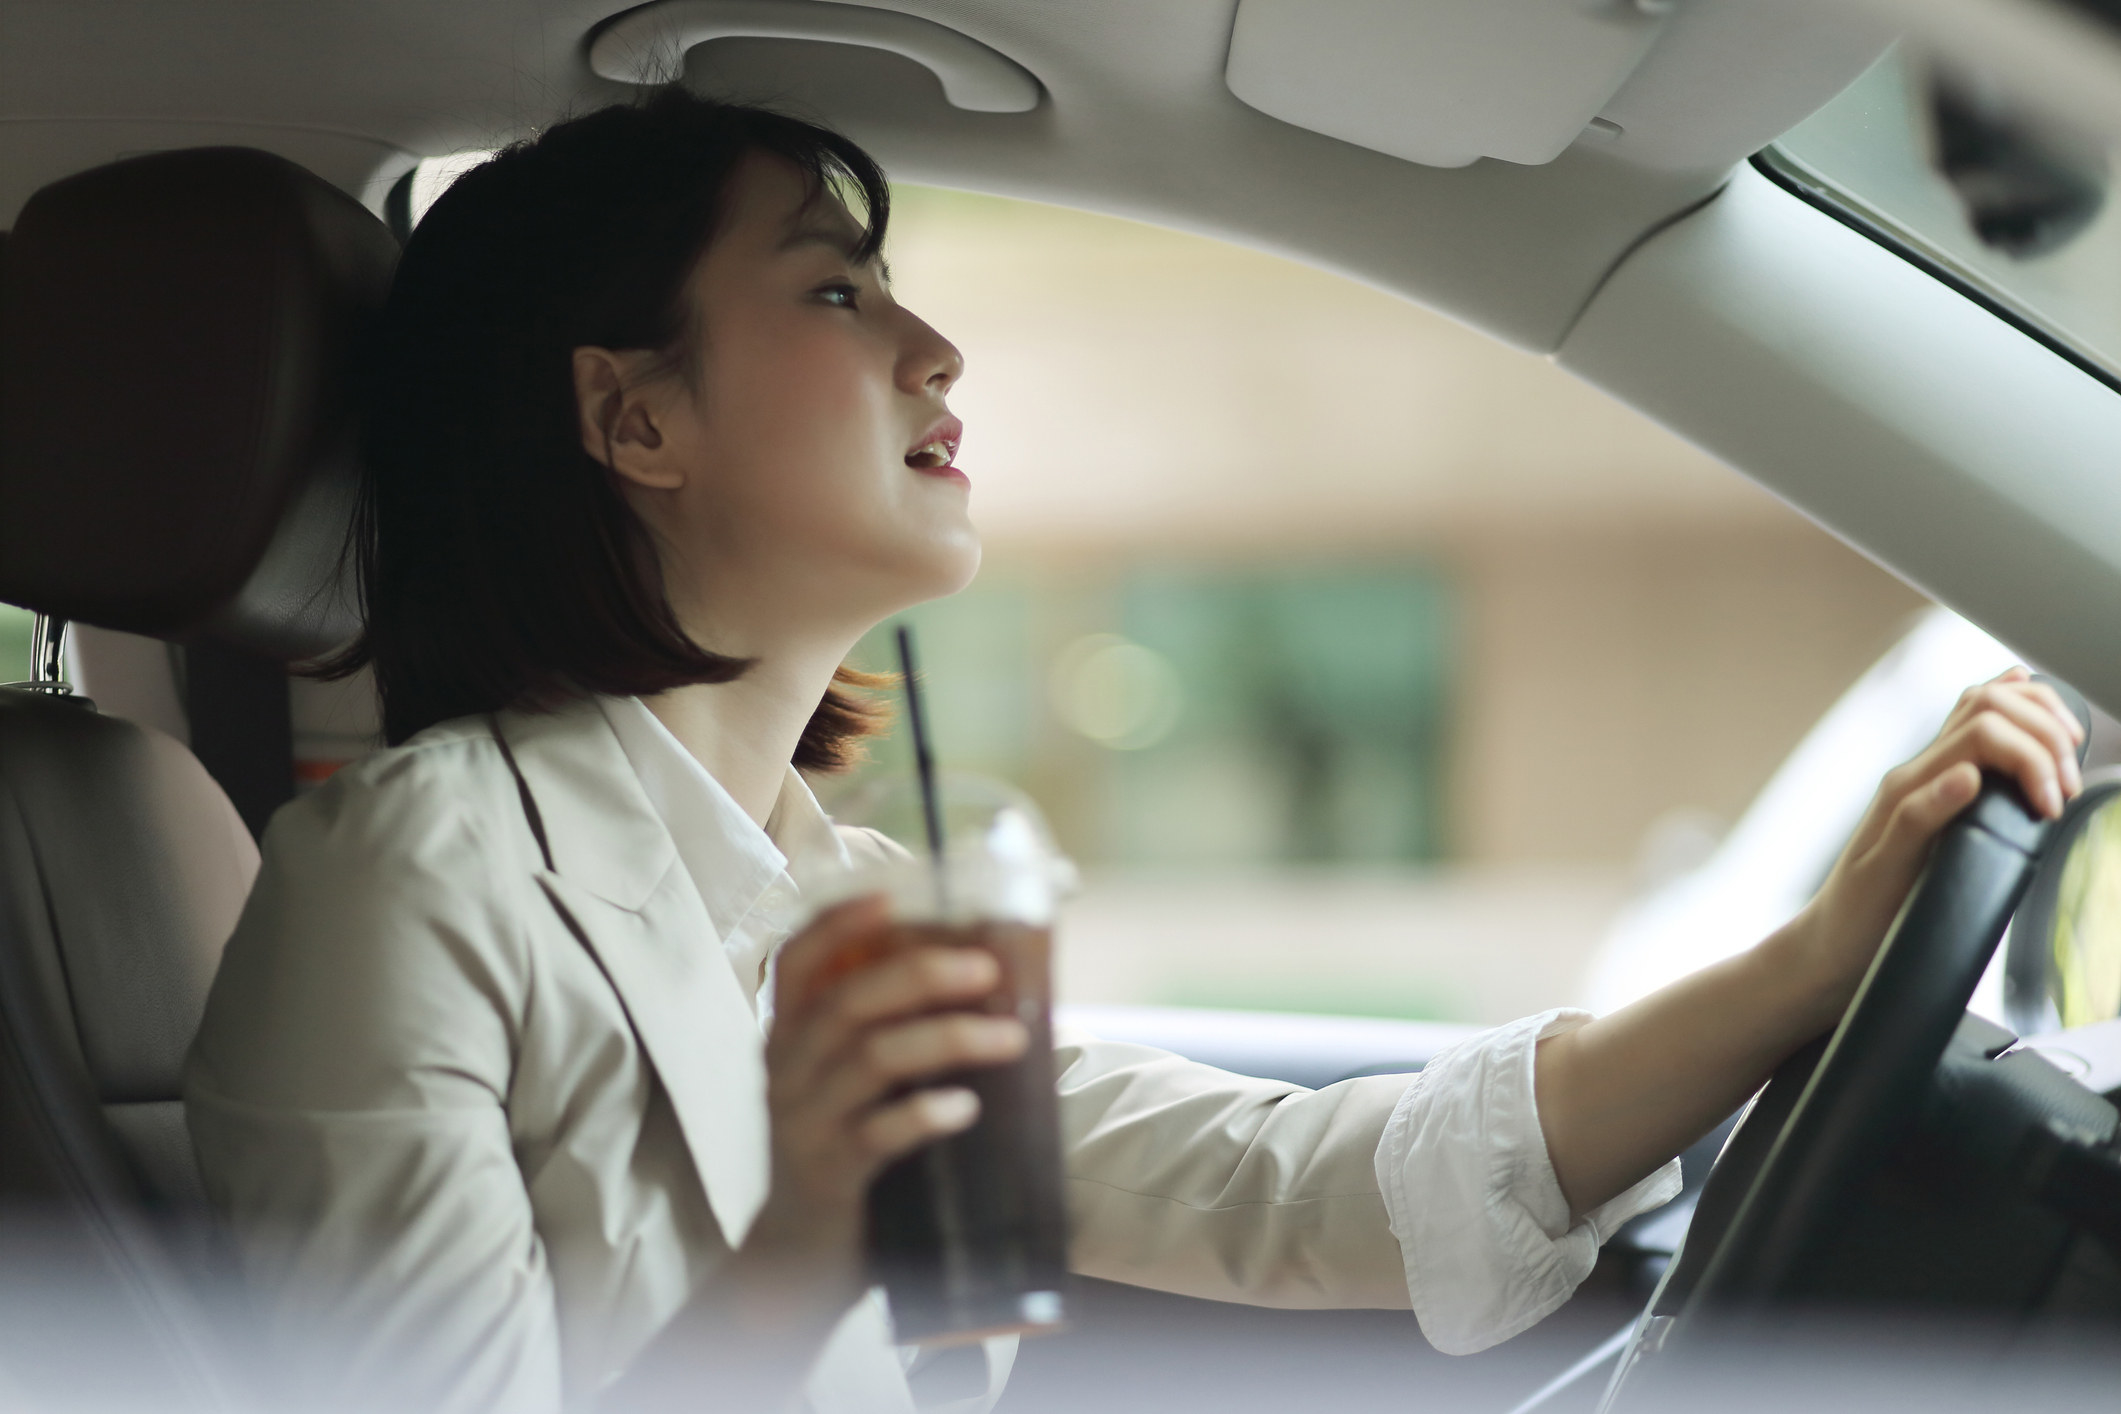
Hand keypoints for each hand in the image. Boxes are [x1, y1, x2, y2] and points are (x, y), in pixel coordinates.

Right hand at [740, 896, 1029, 1301]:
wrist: (795, 1257)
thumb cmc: (839, 1148)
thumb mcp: (844, 1082)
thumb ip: (886, 1032)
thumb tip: (989, 985)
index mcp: (790, 1034)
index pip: (797, 959)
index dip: (837, 923)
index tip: (889, 897)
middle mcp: (787, 1068)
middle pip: (849, 1001)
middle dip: (922, 975)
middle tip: (988, 969)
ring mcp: (803, 1121)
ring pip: (872, 1059)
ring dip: (947, 1040)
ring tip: (1011, 1041)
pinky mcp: (828, 1173)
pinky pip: (876, 1134)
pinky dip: (924, 1115)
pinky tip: (965, 1108)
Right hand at [1781, 666, 2083, 1028]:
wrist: (1835, 943)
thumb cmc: (1895, 893)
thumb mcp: (1947, 830)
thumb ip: (1982, 795)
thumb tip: (2042, 761)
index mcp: (1933, 768)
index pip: (1990, 696)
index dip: (2042, 706)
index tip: (2070, 750)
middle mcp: (1913, 776)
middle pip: (1986, 706)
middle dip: (2046, 732)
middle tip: (2065, 785)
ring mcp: (1896, 811)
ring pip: (1964, 744)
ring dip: (2023, 756)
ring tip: (2045, 798)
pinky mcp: (1884, 855)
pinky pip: (1913, 811)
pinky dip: (1945, 792)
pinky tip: (1969, 785)